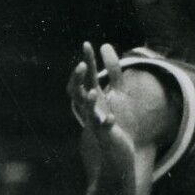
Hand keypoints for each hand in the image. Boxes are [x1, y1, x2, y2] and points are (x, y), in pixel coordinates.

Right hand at [68, 41, 136, 157]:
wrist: (114, 151)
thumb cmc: (112, 122)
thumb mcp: (115, 95)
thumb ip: (114, 73)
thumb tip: (105, 47)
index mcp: (93, 97)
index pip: (87, 76)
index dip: (87, 61)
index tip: (86, 44)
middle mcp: (90, 108)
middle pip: (78, 91)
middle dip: (78, 79)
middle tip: (82, 64)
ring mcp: (96, 122)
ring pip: (88, 111)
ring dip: (88, 102)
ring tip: (91, 92)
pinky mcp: (105, 135)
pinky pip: (104, 129)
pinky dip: (106, 123)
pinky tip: (111, 118)